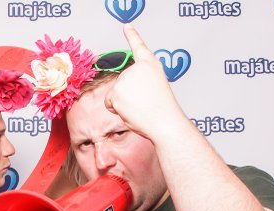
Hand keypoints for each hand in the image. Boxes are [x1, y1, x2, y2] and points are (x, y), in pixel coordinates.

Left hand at [106, 24, 186, 139]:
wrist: (164, 121)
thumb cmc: (162, 109)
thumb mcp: (154, 86)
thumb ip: (141, 82)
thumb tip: (126, 89)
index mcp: (150, 64)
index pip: (139, 46)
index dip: (132, 35)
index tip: (126, 26)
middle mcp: (137, 68)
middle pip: (122, 81)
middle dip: (128, 95)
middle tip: (144, 102)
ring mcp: (126, 78)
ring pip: (115, 93)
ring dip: (122, 103)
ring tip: (139, 107)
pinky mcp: (116, 91)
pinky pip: (109, 102)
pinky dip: (116, 109)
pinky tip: (131, 110)